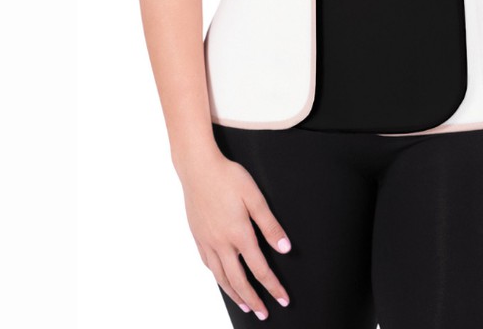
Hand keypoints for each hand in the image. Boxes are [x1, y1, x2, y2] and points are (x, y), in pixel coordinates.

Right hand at [181, 152, 292, 319]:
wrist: (197, 167)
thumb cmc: (228, 177)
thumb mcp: (255, 196)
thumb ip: (270, 224)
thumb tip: (285, 248)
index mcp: (239, 234)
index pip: (260, 269)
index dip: (273, 286)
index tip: (283, 299)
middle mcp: (221, 243)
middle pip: (239, 280)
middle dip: (254, 299)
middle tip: (264, 314)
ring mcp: (207, 241)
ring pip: (221, 277)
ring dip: (235, 294)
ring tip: (245, 305)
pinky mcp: (198, 236)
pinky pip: (208, 265)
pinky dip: (218, 277)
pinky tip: (223, 279)